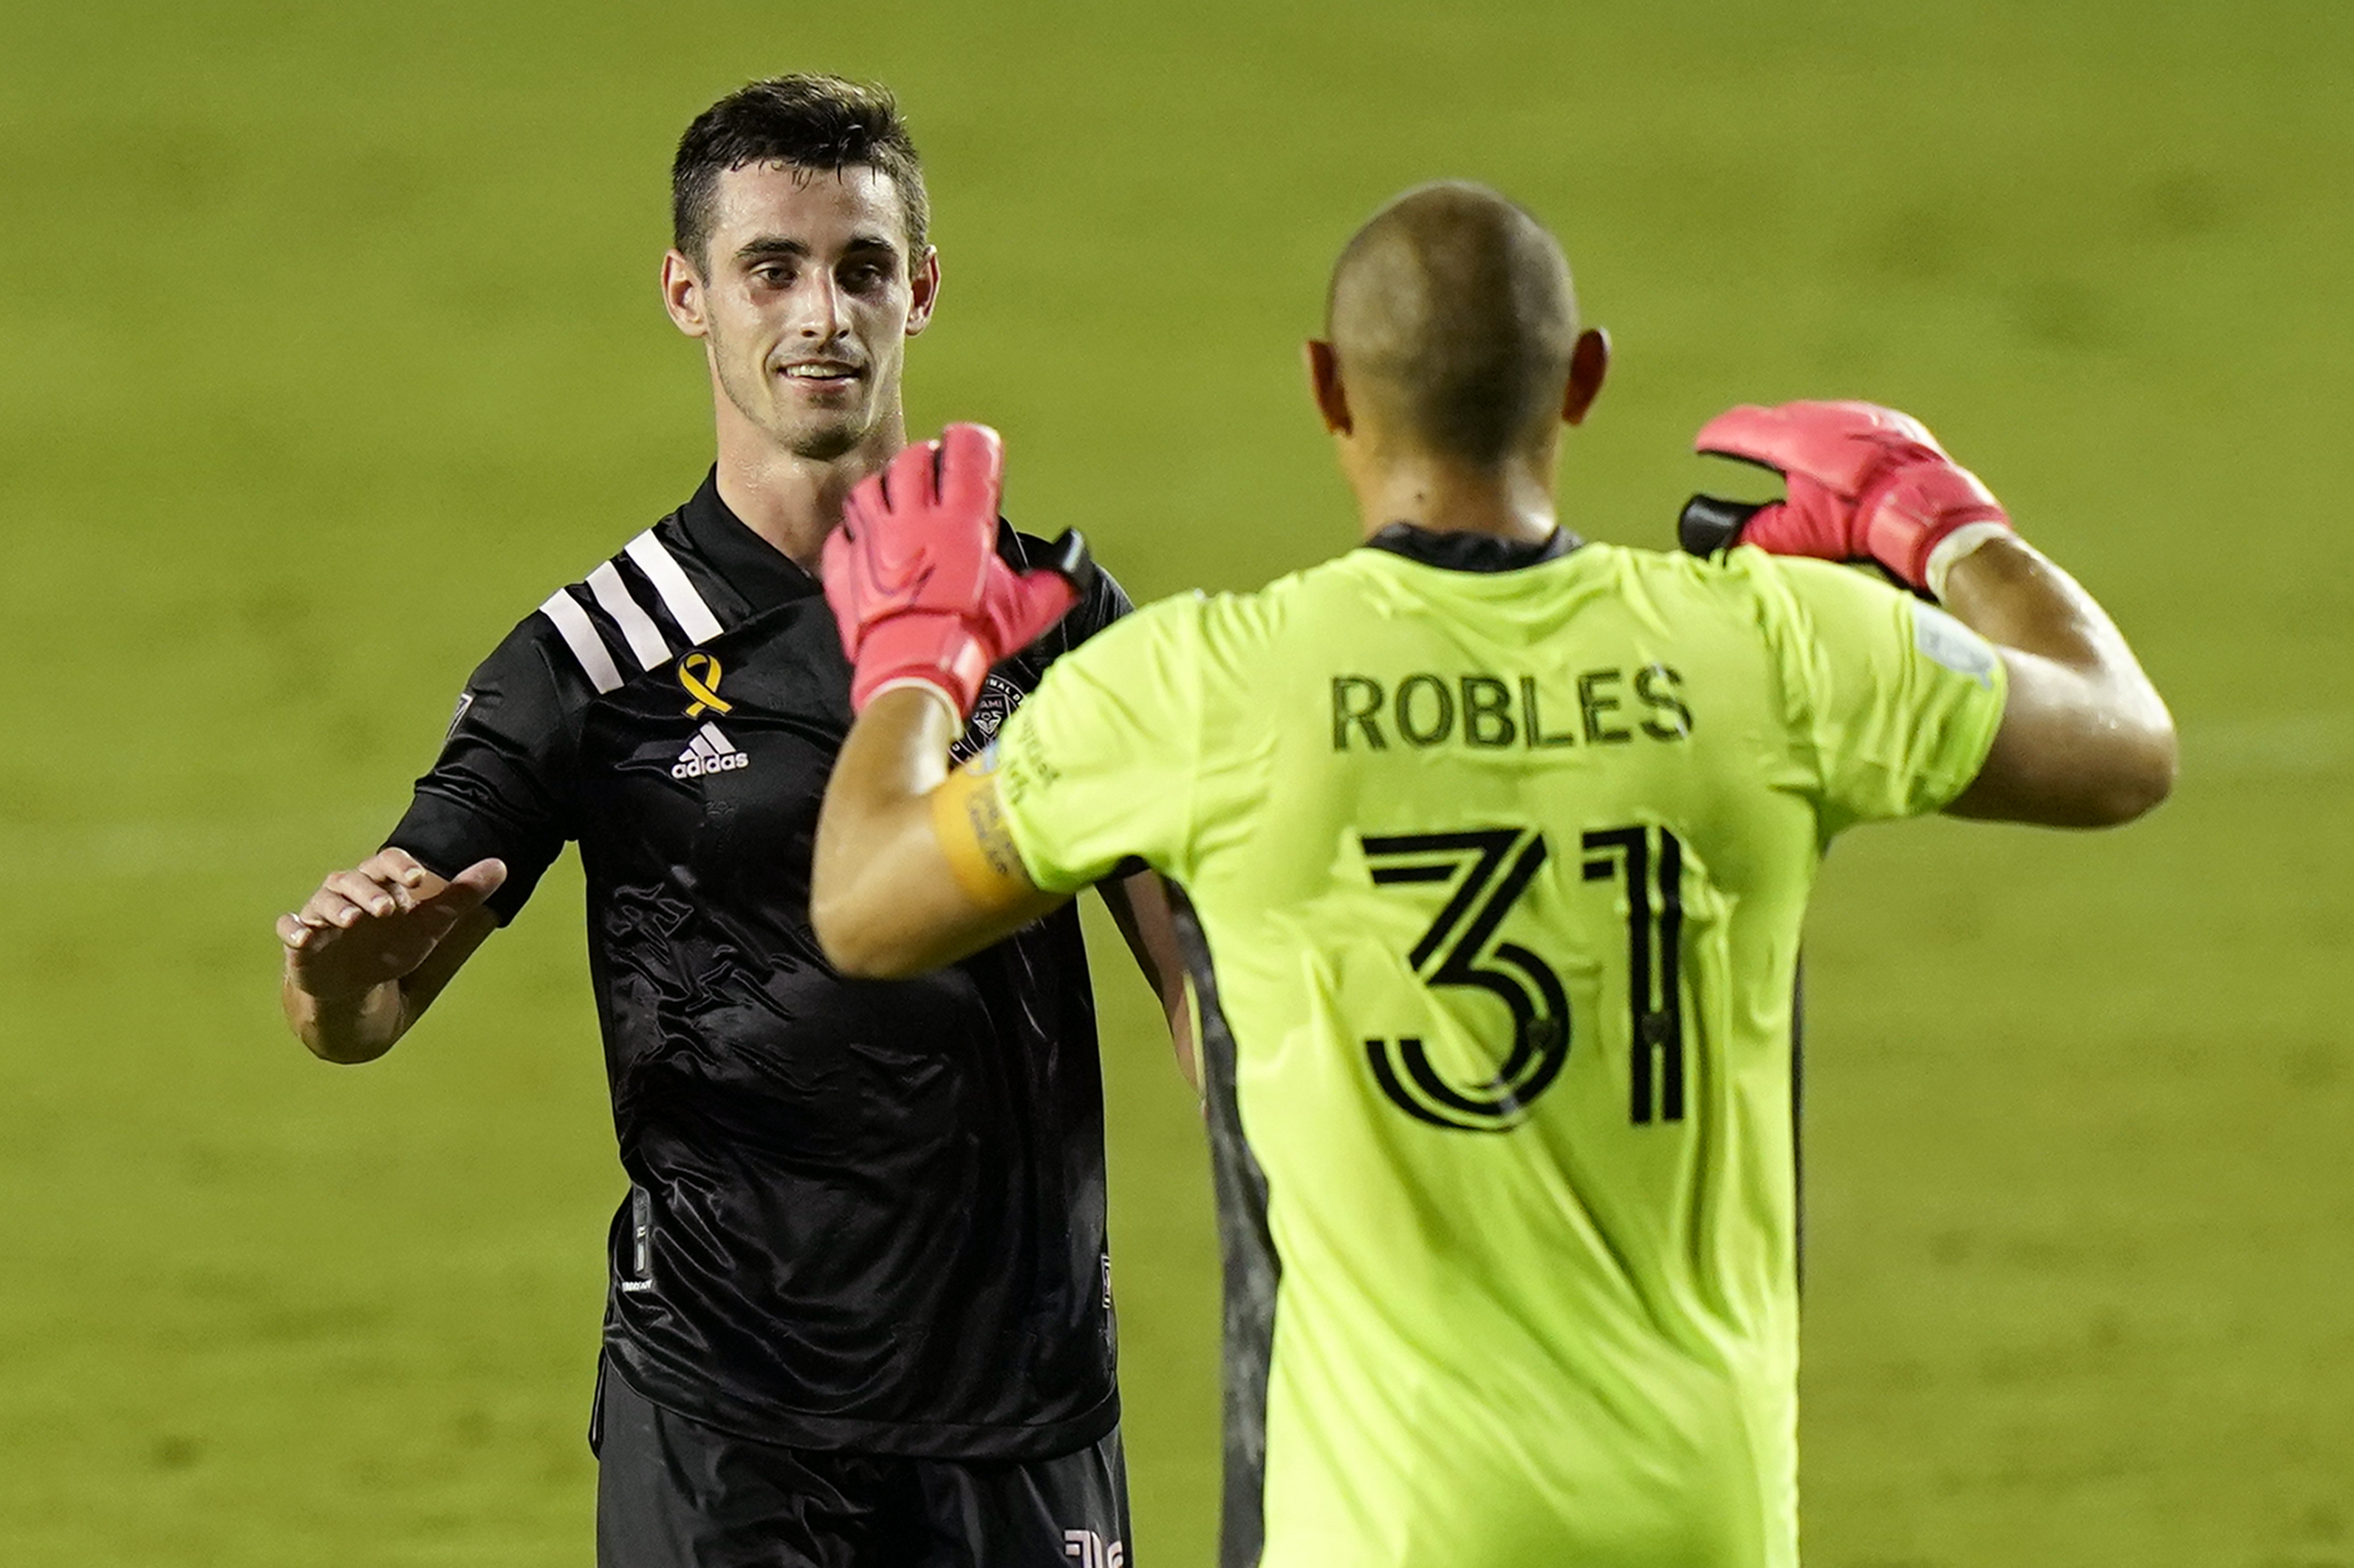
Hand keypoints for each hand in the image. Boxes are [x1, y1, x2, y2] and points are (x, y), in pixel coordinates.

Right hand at [278, 847, 505, 1001]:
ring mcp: (320, 916)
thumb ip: (462, 896)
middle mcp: (346, 894)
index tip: (416, 879)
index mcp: (379, 884)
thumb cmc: (392, 946)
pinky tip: (304, 937)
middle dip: (369, 892)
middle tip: (388, 910)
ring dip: (335, 909)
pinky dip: (293, 930)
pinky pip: (289, 929)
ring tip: (352, 921)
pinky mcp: (300, 942)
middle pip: (353, 880)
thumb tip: (501, 864)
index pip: (386, 862)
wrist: (356, 985)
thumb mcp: (431, 924)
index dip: (399, 866)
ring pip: (323, 902)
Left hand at [822, 424, 1090, 717]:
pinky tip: (867, 541)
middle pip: (913, 459)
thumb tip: (1072, 553)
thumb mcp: (1027, 610)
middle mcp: (913, 519)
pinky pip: (842, 532)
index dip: (973, 441)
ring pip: (870, 486)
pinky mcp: (846, 564)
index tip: (977, 448)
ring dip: (885, 487)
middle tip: (937, 472)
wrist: (915, 669)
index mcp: (961, 521)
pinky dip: (853, 533)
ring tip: (899, 500)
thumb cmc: (969, 638)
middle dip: (927, 459)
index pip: (967, 451)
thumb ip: (1057, 579)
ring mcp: (874, 539)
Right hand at [1681, 399, 2011, 595]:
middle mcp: (1823, 415)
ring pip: (1813, 419)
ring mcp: (1857, 414)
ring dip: (1795, 436)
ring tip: (1786, 460)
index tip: (1703, 444)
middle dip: (1755, 435)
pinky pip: (1846, 423)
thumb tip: (1723, 537)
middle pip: (1775, 419)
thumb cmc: (1860, 523)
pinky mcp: (1886, 421)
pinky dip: (1831, 438)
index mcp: (1794, 437)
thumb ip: (1756, 532)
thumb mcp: (1800, 535)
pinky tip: (1834, 461)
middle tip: (1739, 452)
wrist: (1926, 509)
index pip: (1741, 425)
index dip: (1717, 436)